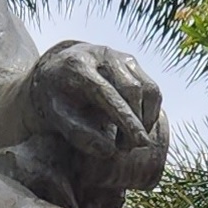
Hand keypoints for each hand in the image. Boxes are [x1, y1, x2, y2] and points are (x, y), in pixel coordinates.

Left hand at [27, 40, 166, 178]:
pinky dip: (150, 111)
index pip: (108, 93)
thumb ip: (77, 134)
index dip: (126, 119)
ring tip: (133, 139)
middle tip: (126, 148)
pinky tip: (139, 126)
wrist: (56, 71)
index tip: (139, 142)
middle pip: (132, 89)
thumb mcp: (56, 117)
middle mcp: (101, 55)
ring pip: (148, 88)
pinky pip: (152, 88)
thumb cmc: (56, 99)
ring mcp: (119, 56)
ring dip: (147, 118)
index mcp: (77, 66)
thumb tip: (109, 151)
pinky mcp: (131, 62)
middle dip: (136, 122)